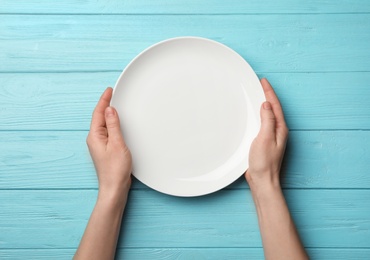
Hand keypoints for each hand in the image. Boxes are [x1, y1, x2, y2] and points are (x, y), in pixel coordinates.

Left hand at [86, 87, 131, 203]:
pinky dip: (112, 123)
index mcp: (95, 136)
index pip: (98, 113)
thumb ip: (113, 126)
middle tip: (112, 93)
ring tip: (115, 104)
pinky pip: (108, 131)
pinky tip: (117, 123)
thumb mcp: (117, 143)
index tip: (109, 90)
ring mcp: (100, 145)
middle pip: (99, 117)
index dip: (104, 100)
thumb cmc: (115, 169)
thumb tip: (110, 109)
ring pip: (103, 124)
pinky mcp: (106, 149)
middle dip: (105, 104)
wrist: (114, 187)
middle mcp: (95, 139)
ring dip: (109, 113)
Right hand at [245, 78, 288, 191]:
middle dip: (267, 95)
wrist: (262, 180)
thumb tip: (267, 105)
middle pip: (273, 108)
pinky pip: (262, 123)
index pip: (275, 105)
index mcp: (280, 129)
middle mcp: (277, 131)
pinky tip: (252, 115)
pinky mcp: (263, 141)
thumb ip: (267, 121)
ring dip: (263, 104)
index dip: (269, 92)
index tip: (264, 81)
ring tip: (257, 94)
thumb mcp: (265, 138)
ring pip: (268, 115)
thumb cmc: (264, 163)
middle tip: (260, 84)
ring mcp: (271, 136)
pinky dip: (258, 115)